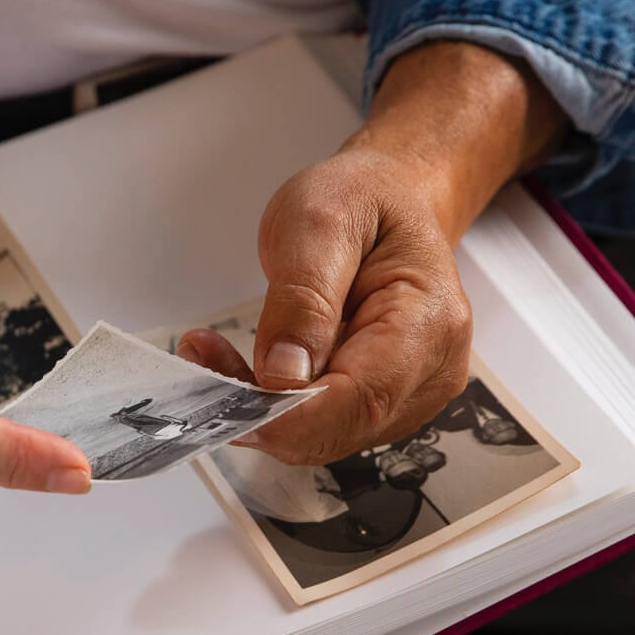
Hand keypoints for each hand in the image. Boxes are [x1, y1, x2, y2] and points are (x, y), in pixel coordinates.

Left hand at [176, 147, 472, 464]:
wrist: (390, 200)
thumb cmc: (362, 202)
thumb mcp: (319, 224)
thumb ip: (302, 299)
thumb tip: (283, 374)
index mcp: (428, 322)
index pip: (360, 399)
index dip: (288, 416)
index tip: (224, 401)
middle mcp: (432, 370)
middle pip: (340, 427)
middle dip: (263, 410)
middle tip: (203, 360)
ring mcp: (412, 393)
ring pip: (324, 435)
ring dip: (263, 408)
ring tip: (217, 354)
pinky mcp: (385, 403)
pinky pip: (324, 425)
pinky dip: (276, 405)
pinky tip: (248, 367)